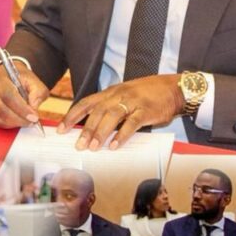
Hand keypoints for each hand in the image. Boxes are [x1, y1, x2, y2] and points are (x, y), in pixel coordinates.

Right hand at [0, 61, 49, 128]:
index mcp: (0, 76)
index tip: (34, 117)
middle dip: (18, 118)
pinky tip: (16, 122)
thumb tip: (33, 107)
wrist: (8, 74)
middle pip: (0, 108)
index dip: (22, 108)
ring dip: (13, 123)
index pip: (8, 95)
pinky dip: (7, 124)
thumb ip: (37, 92)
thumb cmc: (21, 78)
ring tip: (25, 122)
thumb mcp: (33, 81)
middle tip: (31, 122)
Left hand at [58, 75, 182, 149]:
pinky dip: (121, 135)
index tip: (61, 129)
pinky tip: (114, 146)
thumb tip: (92, 127)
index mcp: (111, 92)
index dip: (72, 116)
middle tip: (78, 145)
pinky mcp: (146, 111)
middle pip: (97, 112)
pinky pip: (131, 124)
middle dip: (85, 129)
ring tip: (92, 147)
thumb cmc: (148, 94)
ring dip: (100, 133)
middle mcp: (119, 95)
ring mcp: (132, 102)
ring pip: (111, 117)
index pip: (86, 103)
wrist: (173, 88)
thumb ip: (110, 108)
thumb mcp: (125, 96)